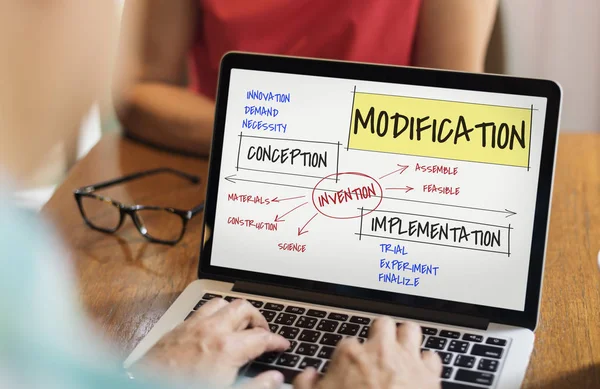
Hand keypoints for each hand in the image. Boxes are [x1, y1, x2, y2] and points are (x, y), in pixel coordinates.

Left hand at [137, 298, 289, 388]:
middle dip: (258, 318)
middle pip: (244, 308)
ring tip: (239, 326)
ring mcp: (192, 326)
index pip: (262, 337)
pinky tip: (213, 329)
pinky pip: (201, 310)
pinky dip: (214, 315)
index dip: (277, 341)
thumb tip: (275, 379)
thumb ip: (256, 387)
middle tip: (263, 333)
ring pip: (221, 303)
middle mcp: (211, 330)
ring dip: (234, 312)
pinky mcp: (177, 329)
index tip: (282, 345)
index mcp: (227, 348)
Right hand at [294, 318, 441, 388]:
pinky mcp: (429, 374)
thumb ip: (306, 384)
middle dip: (380, 334)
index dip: (347, 357)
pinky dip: (426, 363)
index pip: (347, 343)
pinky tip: (420, 371)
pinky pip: (431, 357)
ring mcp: (406, 360)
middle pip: (382, 325)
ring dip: (405, 338)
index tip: (348, 369)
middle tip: (378, 349)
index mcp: (350, 355)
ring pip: (410, 330)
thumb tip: (308, 376)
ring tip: (401, 350)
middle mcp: (380, 351)